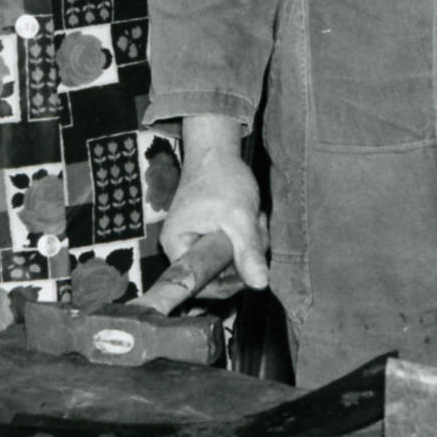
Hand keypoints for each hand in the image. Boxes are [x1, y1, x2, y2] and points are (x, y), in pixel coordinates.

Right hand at [161, 115, 270, 293]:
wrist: (217, 152)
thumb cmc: (221, 178)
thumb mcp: (239, 216)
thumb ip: (248, 251)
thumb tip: (260, 285)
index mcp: (176, 246)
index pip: (200, 284)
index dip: (228, 283)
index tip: (250, 264)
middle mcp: (181, 248)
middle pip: (217, 275)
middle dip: (242, 258)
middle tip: (256, 232)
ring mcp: (195, 241)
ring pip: (228, 263)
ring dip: (248, 247)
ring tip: (255, 220)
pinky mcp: (208, 235)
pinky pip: (230, 250)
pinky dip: (245, 239)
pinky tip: (251, 220)